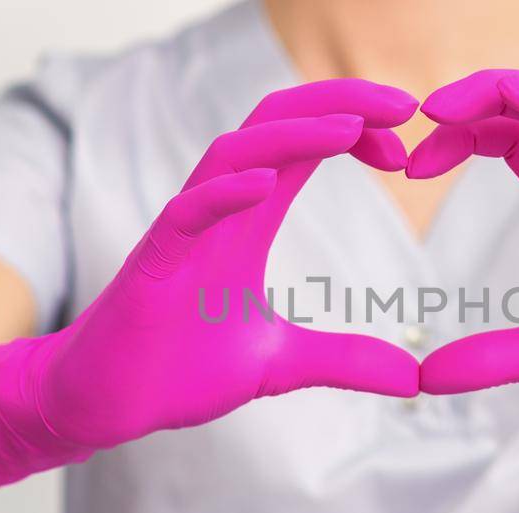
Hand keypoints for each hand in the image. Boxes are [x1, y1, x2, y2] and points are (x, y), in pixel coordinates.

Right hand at [0, 80, 421, 486]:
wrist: (106, 404)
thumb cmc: (177, 369)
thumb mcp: (278, 364)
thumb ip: (342, 360)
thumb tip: (412, 378)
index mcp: (247, 221)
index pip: (301, 146)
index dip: (354, 129)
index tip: (404, 146)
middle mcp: (216, 212)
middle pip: (274, 124)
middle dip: (339, 104)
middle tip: (403, 106)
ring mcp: (181, 234)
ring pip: (232, 154)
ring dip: (292, 135)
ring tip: (350, 129)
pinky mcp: (150, 266)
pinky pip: (184, 213)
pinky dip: (224, 193)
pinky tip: (267, 182)